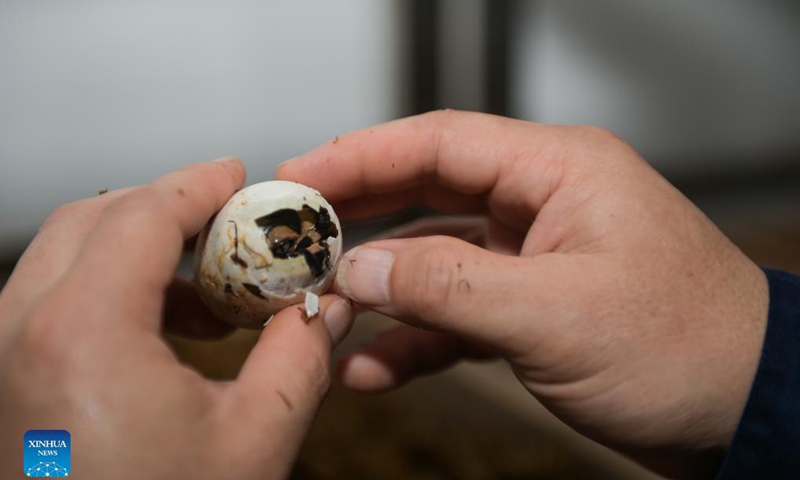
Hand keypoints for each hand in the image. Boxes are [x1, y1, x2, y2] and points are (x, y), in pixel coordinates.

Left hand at [0, 159, 354, 478]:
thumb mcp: (256, 442)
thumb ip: (302, 355)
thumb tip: (330, 305)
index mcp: (82, 331)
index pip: (143, 212)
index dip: (200, 183)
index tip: (240, 176)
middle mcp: (19, 331)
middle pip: (94, 219)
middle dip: (168, 209)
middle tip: (231, 226)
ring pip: (65, 256)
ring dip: (139, 251)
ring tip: (211, 290)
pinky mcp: (1, 382)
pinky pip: (51, 301)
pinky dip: (110, 291)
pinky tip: (168, 331)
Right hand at [276, 111, 768, 477]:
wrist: (743, 411)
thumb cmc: (683, 347)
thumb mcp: (553, 314)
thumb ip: (445, 288)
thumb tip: (357, 271)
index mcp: (558, 172)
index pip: (438, 142)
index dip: (360, 155)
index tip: (299, 176)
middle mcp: (541, 204)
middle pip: (426, 194)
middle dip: (358, 219)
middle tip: (293, 237)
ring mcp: (532, 258)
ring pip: (434, 261)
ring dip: (379, 293)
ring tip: (320, 316)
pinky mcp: (530, 308)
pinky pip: (455, 314)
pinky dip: (414, 340)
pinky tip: (371, 369)